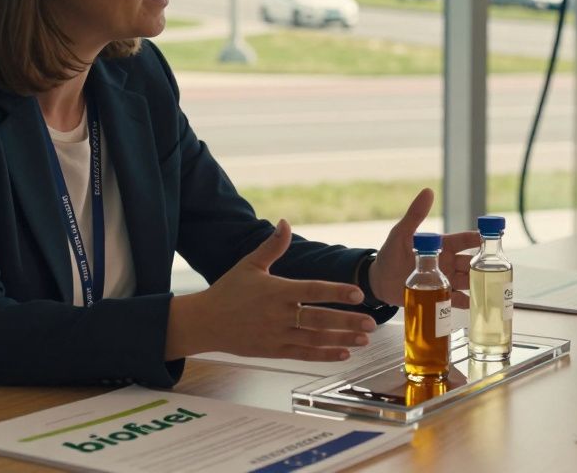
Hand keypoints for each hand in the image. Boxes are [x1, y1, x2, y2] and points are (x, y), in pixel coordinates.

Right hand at [165, 220, 377, 361]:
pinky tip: (344, 353)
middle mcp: (279, 315)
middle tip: (371, 323)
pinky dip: (324, 355)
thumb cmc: (228, 290)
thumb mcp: (249, 264)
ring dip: (342, 340)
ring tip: (365, 340)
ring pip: (315, 339)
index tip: (358, 293)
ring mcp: (277, 335)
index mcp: (276, 291)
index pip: (312, 290)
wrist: (205, 322)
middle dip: (347, 322)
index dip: (336, 292)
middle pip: (319, 319)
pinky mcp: (273, 351)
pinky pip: (303, 354)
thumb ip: (272, 246)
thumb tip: (285, 222)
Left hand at [366, 188, 481, 308]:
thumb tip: (428, 191)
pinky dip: (466, 302)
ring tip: (487, 289)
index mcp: (442, 245)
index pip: (464, 241)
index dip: (478, 238)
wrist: (379, 281)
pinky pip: (456, 299)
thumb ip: (415, 214)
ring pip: (467, 281)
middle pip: (470, 263)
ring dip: (477, 284)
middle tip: (493, 269)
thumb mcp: (401, 233)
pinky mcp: (439, 295)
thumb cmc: (390, 254)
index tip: (492, 238)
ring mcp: (444, 279)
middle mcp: (447, 262)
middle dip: (482, 265)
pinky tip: (474, 305)